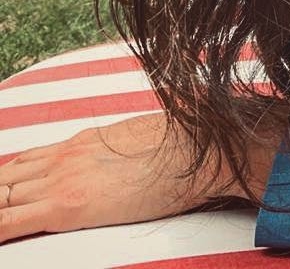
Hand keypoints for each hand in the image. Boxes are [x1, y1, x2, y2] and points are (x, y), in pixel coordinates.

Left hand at [0, 112, 238, 243]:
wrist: (199, 151)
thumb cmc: (182, 146)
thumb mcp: (142, 139)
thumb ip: (120, 149)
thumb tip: (131, 158)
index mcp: (80, 142)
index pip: (24, 163)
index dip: (6, 183)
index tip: (5, 196)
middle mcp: (64, 158)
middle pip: (4, 180)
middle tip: (1, 211)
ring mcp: (62, 179)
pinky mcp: (67, 205)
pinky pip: (7, 221)